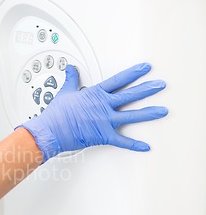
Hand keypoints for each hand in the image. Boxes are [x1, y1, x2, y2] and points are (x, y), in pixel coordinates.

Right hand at [17, 63, 167, 161]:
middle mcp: (103, 106)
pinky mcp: (103, 135)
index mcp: (95, 94)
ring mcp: (105, 121)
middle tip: (160, 85)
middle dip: (147, 89)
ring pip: (132, 116)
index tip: (145, 68)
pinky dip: (134, 145)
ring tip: (162, 110)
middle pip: (130, 95)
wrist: (51, 130)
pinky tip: (145, 146)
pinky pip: (122, 141)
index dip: (133, 73)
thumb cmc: (57, 114)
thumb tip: (71, 69)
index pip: (118, 80)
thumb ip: (71, 79)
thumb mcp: (65, 92)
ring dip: (148, 113)